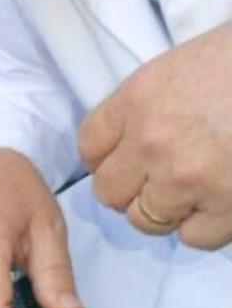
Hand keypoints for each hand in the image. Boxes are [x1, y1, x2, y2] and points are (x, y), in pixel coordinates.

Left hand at [79, 23, 231, 249]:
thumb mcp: (180, 69)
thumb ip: (146, 108)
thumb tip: (128, 145)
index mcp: (138, 99)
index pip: (89, 148)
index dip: (106, 159)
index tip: (123, 162)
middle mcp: (152, 141)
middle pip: (109, 192)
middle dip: (131, 190)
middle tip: (158, 182)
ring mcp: (188, 177)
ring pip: (145, 220)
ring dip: (166, 211)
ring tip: (193, 191)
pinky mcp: (227, 206)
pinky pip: (193, 238)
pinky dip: (205, 226)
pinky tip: (222, 200)